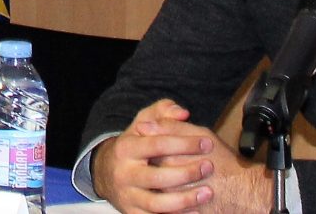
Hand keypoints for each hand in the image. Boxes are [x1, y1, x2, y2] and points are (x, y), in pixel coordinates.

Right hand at [92, 99, 271, 212]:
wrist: (106, 173)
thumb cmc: (134, 145)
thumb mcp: (142, 122)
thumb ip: (162, 111)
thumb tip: (183, 113)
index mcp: (126, 148)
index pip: (157, 144)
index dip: (184, 143)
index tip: (207, 143)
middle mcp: (124, 173)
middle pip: (158, 177)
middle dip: (187, 173)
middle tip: (209, 167)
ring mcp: (127, 196)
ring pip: (157, 204)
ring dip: (185, 200)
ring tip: (207, 193)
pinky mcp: (132, 213)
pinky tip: (196, 211)